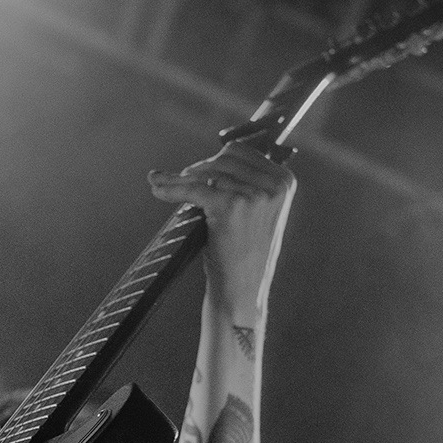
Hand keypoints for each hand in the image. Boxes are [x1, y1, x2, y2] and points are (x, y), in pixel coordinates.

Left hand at [147, 142, 295, 317]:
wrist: (243, 290)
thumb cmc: (245, 253)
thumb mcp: (258, 212)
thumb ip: (247, 182)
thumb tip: (212, 158)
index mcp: (284, 181)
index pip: (242, 152)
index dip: (214, 161)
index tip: (195, 173)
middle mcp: (275, 185)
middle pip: (224, 158)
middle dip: (198, 170)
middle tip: (180, 182)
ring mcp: (255, 195)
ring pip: (207, 172)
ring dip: (181, 180)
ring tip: (164, 186)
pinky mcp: (232, 205)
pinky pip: (193, 189)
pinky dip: (172, 188)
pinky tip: (157, 189)